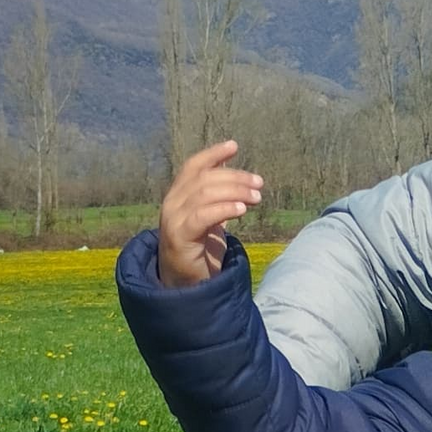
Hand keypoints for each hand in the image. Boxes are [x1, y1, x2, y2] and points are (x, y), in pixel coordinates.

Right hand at [158, 139, 263, 285]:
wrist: (184, 284)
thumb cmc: (199, 250)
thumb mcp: (210, 219)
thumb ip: (219, 198)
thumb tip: (238, 177)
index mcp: (178, 196)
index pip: (192, 166)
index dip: (212, 154)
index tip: (233, 146)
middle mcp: (172, 203)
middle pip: (204, 179)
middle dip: (235, 177)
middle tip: (259, 183)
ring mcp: (173, 219)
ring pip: (204, 194)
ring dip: (234, 192)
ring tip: (256, 198)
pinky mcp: (179, 236)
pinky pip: (203, 216)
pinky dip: (224, 209)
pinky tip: (242, 210)